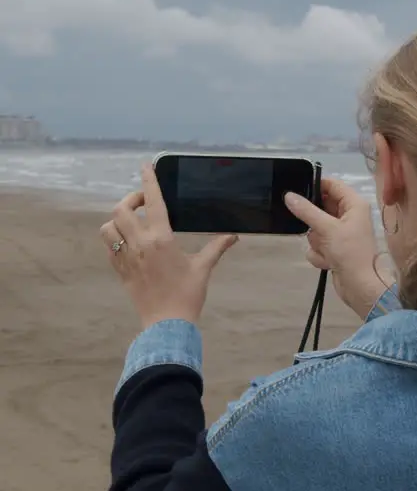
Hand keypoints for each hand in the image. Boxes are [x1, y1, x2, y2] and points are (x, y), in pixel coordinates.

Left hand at [101, 165, 238, 327]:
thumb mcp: (203, 268)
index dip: (149, 182)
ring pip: (108, 227)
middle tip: (142, 202)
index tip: (145, 167)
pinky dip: (114, 238)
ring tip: (131, 222)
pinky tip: (127, 242)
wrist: (167, 323)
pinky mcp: (120, 270)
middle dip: (130, 200)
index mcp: (162, 239)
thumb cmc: (187, 295)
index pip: (153, 203)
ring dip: (117, 219)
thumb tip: (233, 236)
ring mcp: (126, 258)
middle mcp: (140, 245)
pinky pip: (108, 247)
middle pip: (121, 210)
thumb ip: (217, 248)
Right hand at [285, 178, 388, 317]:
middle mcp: (349, 216)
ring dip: (317, 241)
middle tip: (313, 228)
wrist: (360, 286)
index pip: (332, 185)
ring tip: (326, 249)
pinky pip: (317, 245)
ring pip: (316, 229)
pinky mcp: (335, 249)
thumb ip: (306, 211)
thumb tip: (289, 195)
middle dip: (314, 222)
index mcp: (354, 204)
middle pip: (321, 208)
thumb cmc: (349, 252)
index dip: (315, 186)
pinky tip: (328, 261)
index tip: (296, 190)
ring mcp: (342, 234)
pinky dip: (320, 254)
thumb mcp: (327, 228)